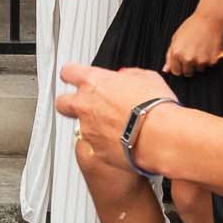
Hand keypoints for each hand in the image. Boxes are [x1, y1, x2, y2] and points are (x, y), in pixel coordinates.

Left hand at [55, 63, 178, 169]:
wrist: (160, 136)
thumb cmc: (155, 107)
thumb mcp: (148, 78)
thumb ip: (130, 75)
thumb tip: (125, 77)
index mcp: (94, 82)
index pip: (69, 72)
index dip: (71, 75)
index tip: (74, 78)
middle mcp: (85, 104)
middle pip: (62, 103)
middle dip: (70, 105)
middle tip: (86, 107)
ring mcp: (88, 129)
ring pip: (80, 128)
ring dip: (94, 128)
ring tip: (115, 130)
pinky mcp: (95, 150)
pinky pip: (95, 147)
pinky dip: (105, 146)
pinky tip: (122, 144)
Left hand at [163, 11, 222, 76]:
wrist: (209, 20)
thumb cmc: (191, 27)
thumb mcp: (175, 38)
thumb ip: (170, 55)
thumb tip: (166, 69)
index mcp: (177, 53)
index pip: (176, 71)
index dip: (178, 67)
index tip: (181, 63)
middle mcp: (188, 59)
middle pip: (187, 73)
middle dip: (188, 66)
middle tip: (192, 53)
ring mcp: (201, 61)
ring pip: (198, 69)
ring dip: (199, 63)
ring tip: (200, 48)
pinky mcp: (212, 61)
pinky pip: (208, 65)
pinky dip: (208, 59)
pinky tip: (207, 48)